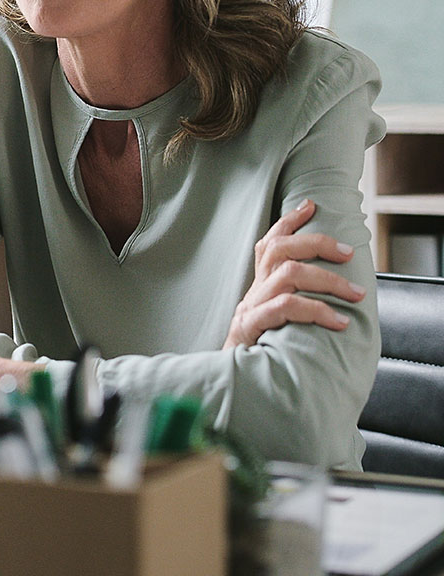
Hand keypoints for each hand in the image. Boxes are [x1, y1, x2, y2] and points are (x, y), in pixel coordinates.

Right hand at [223, 199, 365, 348]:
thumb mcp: (272, 319)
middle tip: (349, 253)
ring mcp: (252, 305)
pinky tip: (338, 321)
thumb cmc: (260, 348)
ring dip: (327, 281)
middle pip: (280, 249)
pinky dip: (315, 310)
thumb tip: (333, 290)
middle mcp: (254, 288)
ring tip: (355, 295)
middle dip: (316, 243)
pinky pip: (286, 308)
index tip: (310, 205)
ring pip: (289, 274)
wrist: (230, 379)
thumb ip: (291, 301)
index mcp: (260, 284)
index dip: (289, 221)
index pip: (271, 241)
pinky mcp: (253, 325)